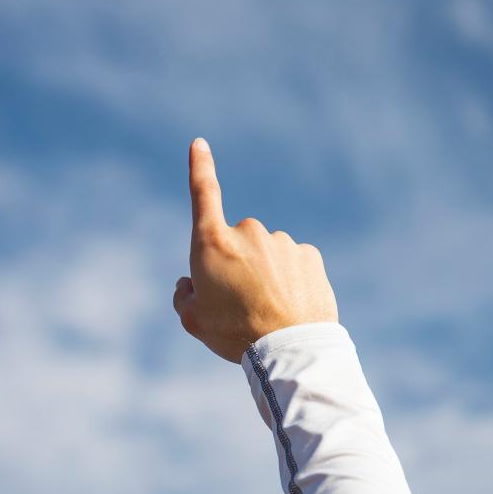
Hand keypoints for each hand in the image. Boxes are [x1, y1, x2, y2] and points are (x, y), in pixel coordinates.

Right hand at [173, 138, 339, 362]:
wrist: (290, 349)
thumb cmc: (234, 334)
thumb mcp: (193, 320)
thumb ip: (184, 295)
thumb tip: (190, 282)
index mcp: (212, 242)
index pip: (203, 194)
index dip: (200, 167)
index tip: (200, 144)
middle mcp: (248, 232)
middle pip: (236, 243)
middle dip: (235, 264)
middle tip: (238, 304)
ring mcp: (281, 241)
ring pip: (267, 255)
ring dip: (265, 275)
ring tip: (267, 311)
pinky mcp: (308, 255)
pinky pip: (292, 264)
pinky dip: (289, 281)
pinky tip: (289, 306)